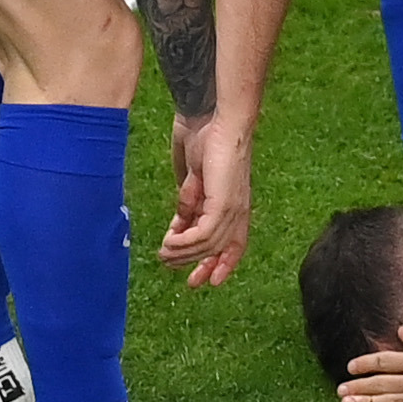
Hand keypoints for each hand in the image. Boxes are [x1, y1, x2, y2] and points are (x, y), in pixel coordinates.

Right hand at [159, 112, 253, 286]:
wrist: (215, 120)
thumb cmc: (207, 142)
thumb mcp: (195, 182)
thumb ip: (190, 202)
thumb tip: (180, 224)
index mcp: (234, 205)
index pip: (234, 243)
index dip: (223, 263)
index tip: (209, 281)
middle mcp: (238, 210)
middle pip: (222, 248)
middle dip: (200, 266)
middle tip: (181, 277)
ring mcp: (233, 207)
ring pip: (210, 244)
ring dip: (184, 252)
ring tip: (164, 253)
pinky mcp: (224, 203)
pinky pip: (205, 234)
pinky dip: (186, 242)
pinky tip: (170, 242)